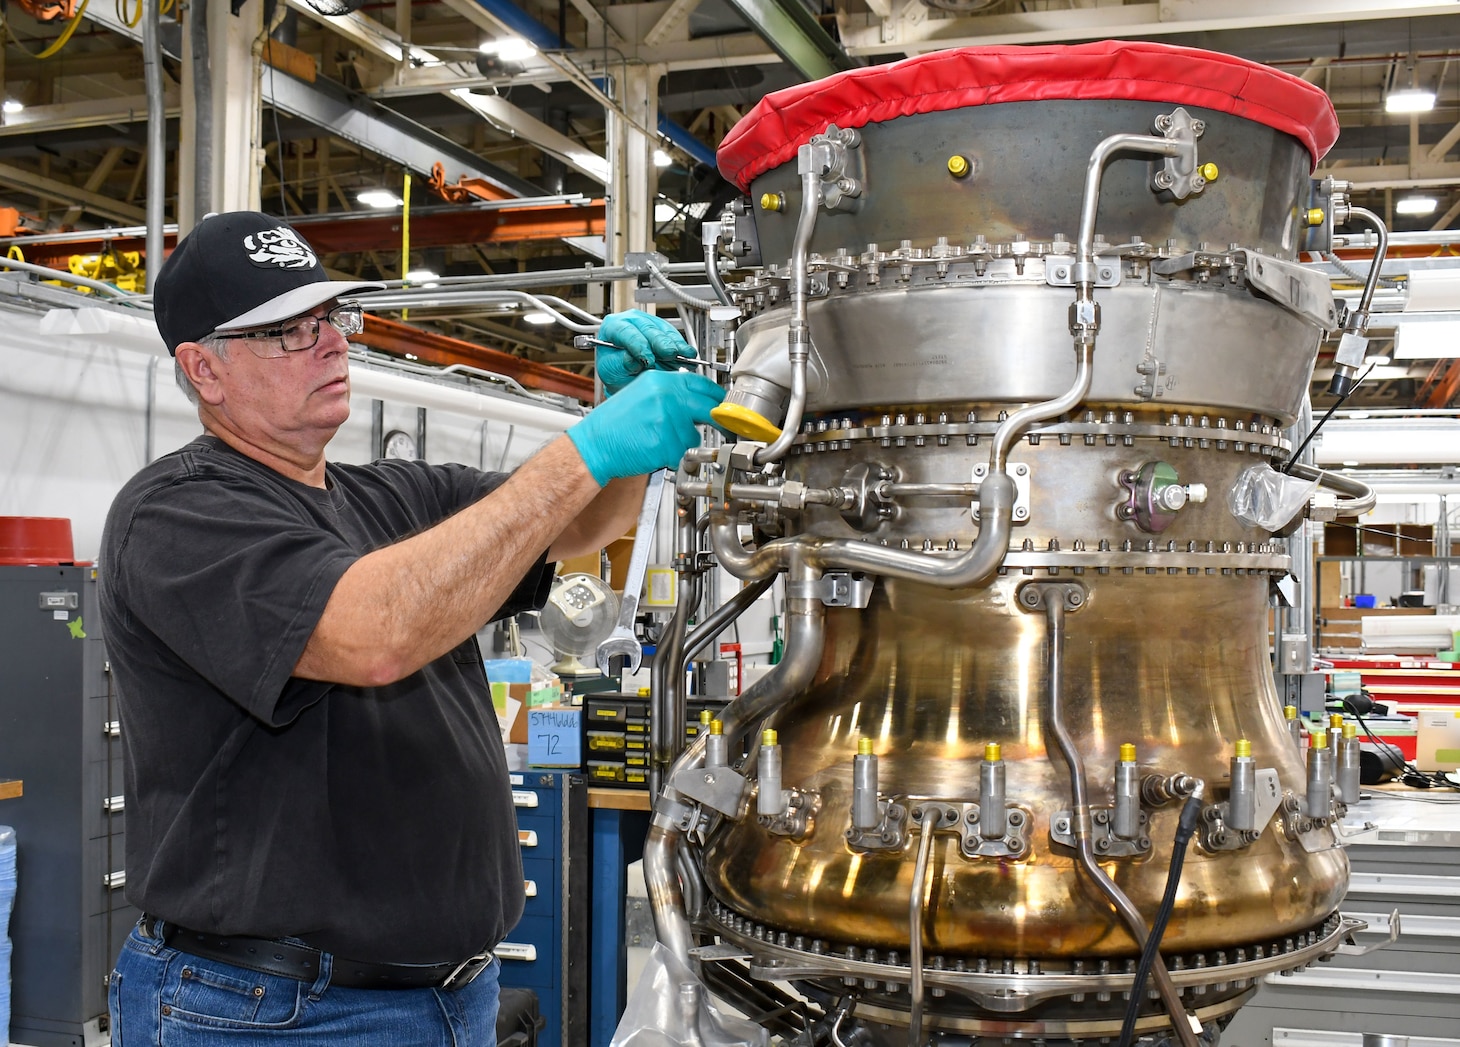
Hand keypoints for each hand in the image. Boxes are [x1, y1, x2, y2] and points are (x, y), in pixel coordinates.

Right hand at [567, 370, 723, 485]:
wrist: (594, 444)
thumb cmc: (613, 424)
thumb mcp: (642, 394)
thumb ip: (670, 394)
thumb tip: (698, 402)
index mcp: (660, 380)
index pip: (701, 384)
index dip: (717, 396)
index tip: (724, 404)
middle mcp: (665, 396)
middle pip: (709, 407)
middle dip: (718, 420)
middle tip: (721, 427)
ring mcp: (667, 419)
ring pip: (694, 436)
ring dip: (683, 443)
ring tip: (659, 441)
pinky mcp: (666, 442)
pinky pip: (682, 453)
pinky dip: (673, 457)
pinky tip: (654, 451)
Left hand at [596, 310, 695, 393]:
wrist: (624, 375)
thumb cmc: (615, 369)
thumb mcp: (612, 369)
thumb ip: (621, 363)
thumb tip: (632, 360)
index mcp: (614, 326)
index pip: (627, 332)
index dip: (639, 345)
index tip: (648, 359)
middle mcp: (632, 321)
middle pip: (648, 328)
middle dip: (661, 342)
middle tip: (670, 353)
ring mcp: (650, 325)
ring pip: (664, 330)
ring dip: (676, 344)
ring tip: (684, 354)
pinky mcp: (664, 332)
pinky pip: (674, 336)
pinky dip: (682, 346)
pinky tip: (687, 354)